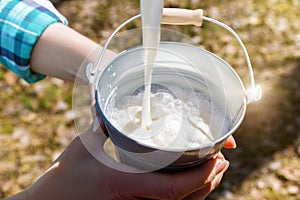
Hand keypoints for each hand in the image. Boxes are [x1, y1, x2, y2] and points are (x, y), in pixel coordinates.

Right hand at [16, 127, 231, 199]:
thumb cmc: (65, 176)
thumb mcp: (84, 146)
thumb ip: (101, 122)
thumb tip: (110, 101)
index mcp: (127, 185)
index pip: (174, 188)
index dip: (202, 177)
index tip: (219, 160)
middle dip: (209, 182)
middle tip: (222, 161)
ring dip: (202, 189)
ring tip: (213, 171)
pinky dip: (186, 196)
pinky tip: (190, 184)